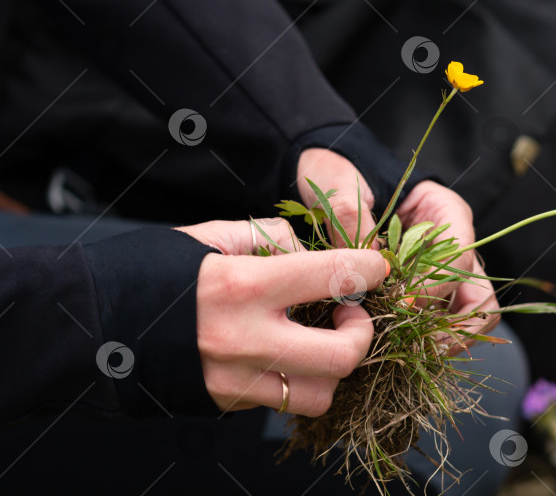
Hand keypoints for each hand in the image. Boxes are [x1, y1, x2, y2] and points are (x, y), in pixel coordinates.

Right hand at [175, 219, 387, 414]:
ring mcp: (236, 379)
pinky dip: (298, 379)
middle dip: (364, 333)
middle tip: (351, 313)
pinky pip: (284, 401)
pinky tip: (287, 354)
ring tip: (321, 340)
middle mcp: (245, 338)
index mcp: (244, 285)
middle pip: (342, 356)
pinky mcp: (227, 402)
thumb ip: (269, 237)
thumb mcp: (212, 235)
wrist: (96, 322)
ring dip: (334, 367)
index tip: (375, 267)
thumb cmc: (155, 271)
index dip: (369, 269)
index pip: (334, 276)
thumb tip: (309, 252)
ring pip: (320, 395)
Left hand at [296, 148, 498, 351]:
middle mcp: (453, 246)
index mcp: (445, 213)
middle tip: (417, 346)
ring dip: (445, 342)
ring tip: (410, 356)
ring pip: (467, 319)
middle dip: (455, 328)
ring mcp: (440, 273)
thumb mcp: (340, 185)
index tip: (401, 304)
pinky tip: (393, 351)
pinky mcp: (420, 295)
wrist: (326, 179)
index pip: (461, 257)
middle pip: (479, 296)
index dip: (436, 287)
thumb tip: (360, 270)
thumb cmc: (340, 173)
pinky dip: (422, 342)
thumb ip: (351, 218)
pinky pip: (436, 326)